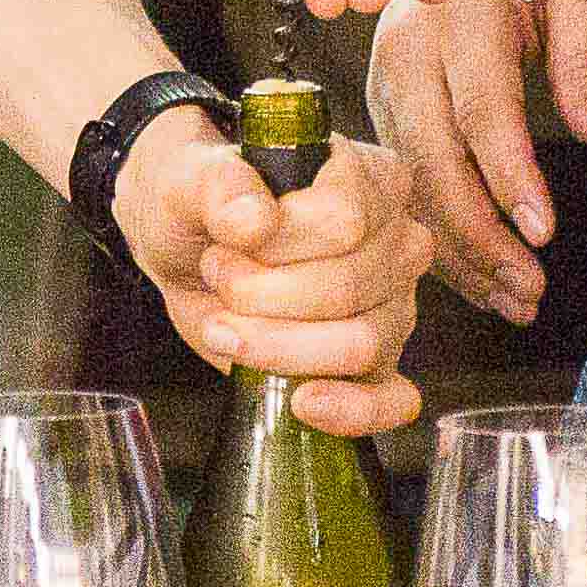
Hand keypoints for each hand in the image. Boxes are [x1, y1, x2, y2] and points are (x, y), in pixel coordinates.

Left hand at [116, 119, 427, 436]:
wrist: (192, 250)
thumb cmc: (201, 204)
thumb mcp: (188, 178)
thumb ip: (217, 185)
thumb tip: (254, 221)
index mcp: (370, 177)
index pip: (343, 220)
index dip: (277, 244)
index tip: (225, 246)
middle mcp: (398, 239)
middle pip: (349, 286)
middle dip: (263, 297)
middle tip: (217, 279)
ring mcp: (396, 304)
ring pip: (362, 344)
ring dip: (279, 346)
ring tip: (228, 325)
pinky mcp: (378, 362)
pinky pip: (390, 400)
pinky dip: (351, 410)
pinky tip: (303, 404)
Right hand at [359, 0, 586, 325]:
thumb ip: (585, 56)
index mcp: (463, 14)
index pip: (481, 108)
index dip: (508, 175)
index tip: (542, 232)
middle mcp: (409, 51)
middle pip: (431, 160)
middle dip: (479, 236)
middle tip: (532, 287)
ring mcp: (384, 81)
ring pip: (410, 183)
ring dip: (458, 251)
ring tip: (518, 300)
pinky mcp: (380, 106)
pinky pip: (403, 182)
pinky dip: (439, 234)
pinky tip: (481, 276)